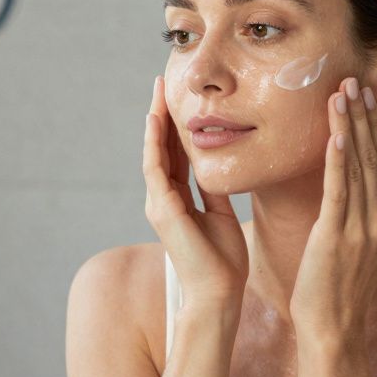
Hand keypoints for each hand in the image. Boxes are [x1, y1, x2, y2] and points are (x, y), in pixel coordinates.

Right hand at [143, 75, 248, 310]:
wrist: (218, 293)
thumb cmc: (223, 261)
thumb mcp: (221, 214)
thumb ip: (212, 190)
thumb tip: (214, 165)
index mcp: (177, 200)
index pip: (174, 154)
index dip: (175, 126)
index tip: (178, 99)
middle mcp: (163, 198)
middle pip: (160, 148)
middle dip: (161, 115)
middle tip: (162, 82)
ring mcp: (159, 203)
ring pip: (154, 152)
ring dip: (155, 121)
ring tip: (158, 92)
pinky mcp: (162, 209)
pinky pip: (155, 168)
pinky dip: (154, 142)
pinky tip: (156, 120)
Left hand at [290, 77, 376, 341]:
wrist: (334, 328)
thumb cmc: (346, 288)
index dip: (374, 126)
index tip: (366, 93)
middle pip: (373, 156)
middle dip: (363, 116)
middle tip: (354, 77)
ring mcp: (361, 227)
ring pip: (357, 166)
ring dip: (349, 126)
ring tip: (342, 92)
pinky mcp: (337, 235)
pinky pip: (339, 190)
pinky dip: (338, 160)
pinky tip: (336, 134)